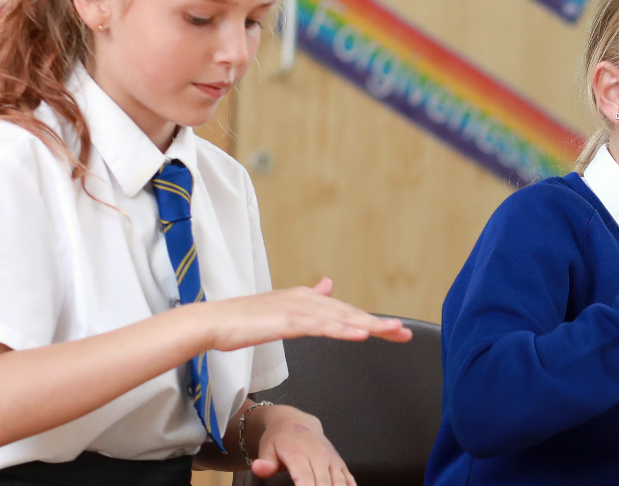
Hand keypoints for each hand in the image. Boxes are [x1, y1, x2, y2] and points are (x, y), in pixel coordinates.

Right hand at [193, 278, 411, 351]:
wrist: (213, 323)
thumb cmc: (244, 321)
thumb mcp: (282, 307)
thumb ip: (308, 298)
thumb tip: (327, 284)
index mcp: (307, 298)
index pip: (346, 312)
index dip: (372, 322)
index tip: (396, 332)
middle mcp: (306, 299)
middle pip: (350, 314)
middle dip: (380, 325)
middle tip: (405, 334)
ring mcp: (297, 309)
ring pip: (340, 319)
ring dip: (368, 325)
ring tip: (393, 332)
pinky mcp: (286, 321)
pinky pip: (320, 327)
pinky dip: (341, 330)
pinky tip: (360, 335)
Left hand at [249, 405, 354, 485]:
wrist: (296, 421)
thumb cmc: (279, 439)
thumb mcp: (266, 448)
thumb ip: (265, 462)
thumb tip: (259, 468)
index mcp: (299, 454)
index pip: (304, 479)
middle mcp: (318, 456)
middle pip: (323, 483)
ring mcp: (331, 459)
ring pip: (339, 482)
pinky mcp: (339, 462)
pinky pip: (348, 478)